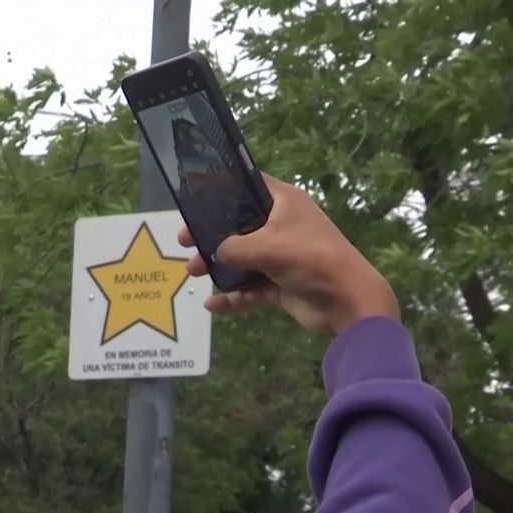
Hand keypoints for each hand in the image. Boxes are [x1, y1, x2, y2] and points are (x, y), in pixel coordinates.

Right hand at [179, 174, 399, 334]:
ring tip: (194, 273)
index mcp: (285, 203)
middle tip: (185, 242)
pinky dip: (234, 296)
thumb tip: (215, 255)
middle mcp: (284, 225)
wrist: (347, 300)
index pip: (249, 187)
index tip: (195, 202)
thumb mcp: (263, 247)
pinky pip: (252, 288)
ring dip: (219, 266)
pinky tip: (212, 305)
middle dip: (211, 236)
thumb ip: (231, 248)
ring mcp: (284, 256)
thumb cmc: (309, 259)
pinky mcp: (284, 283)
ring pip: (244, 258)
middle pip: (240, 225)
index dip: (221, 191)